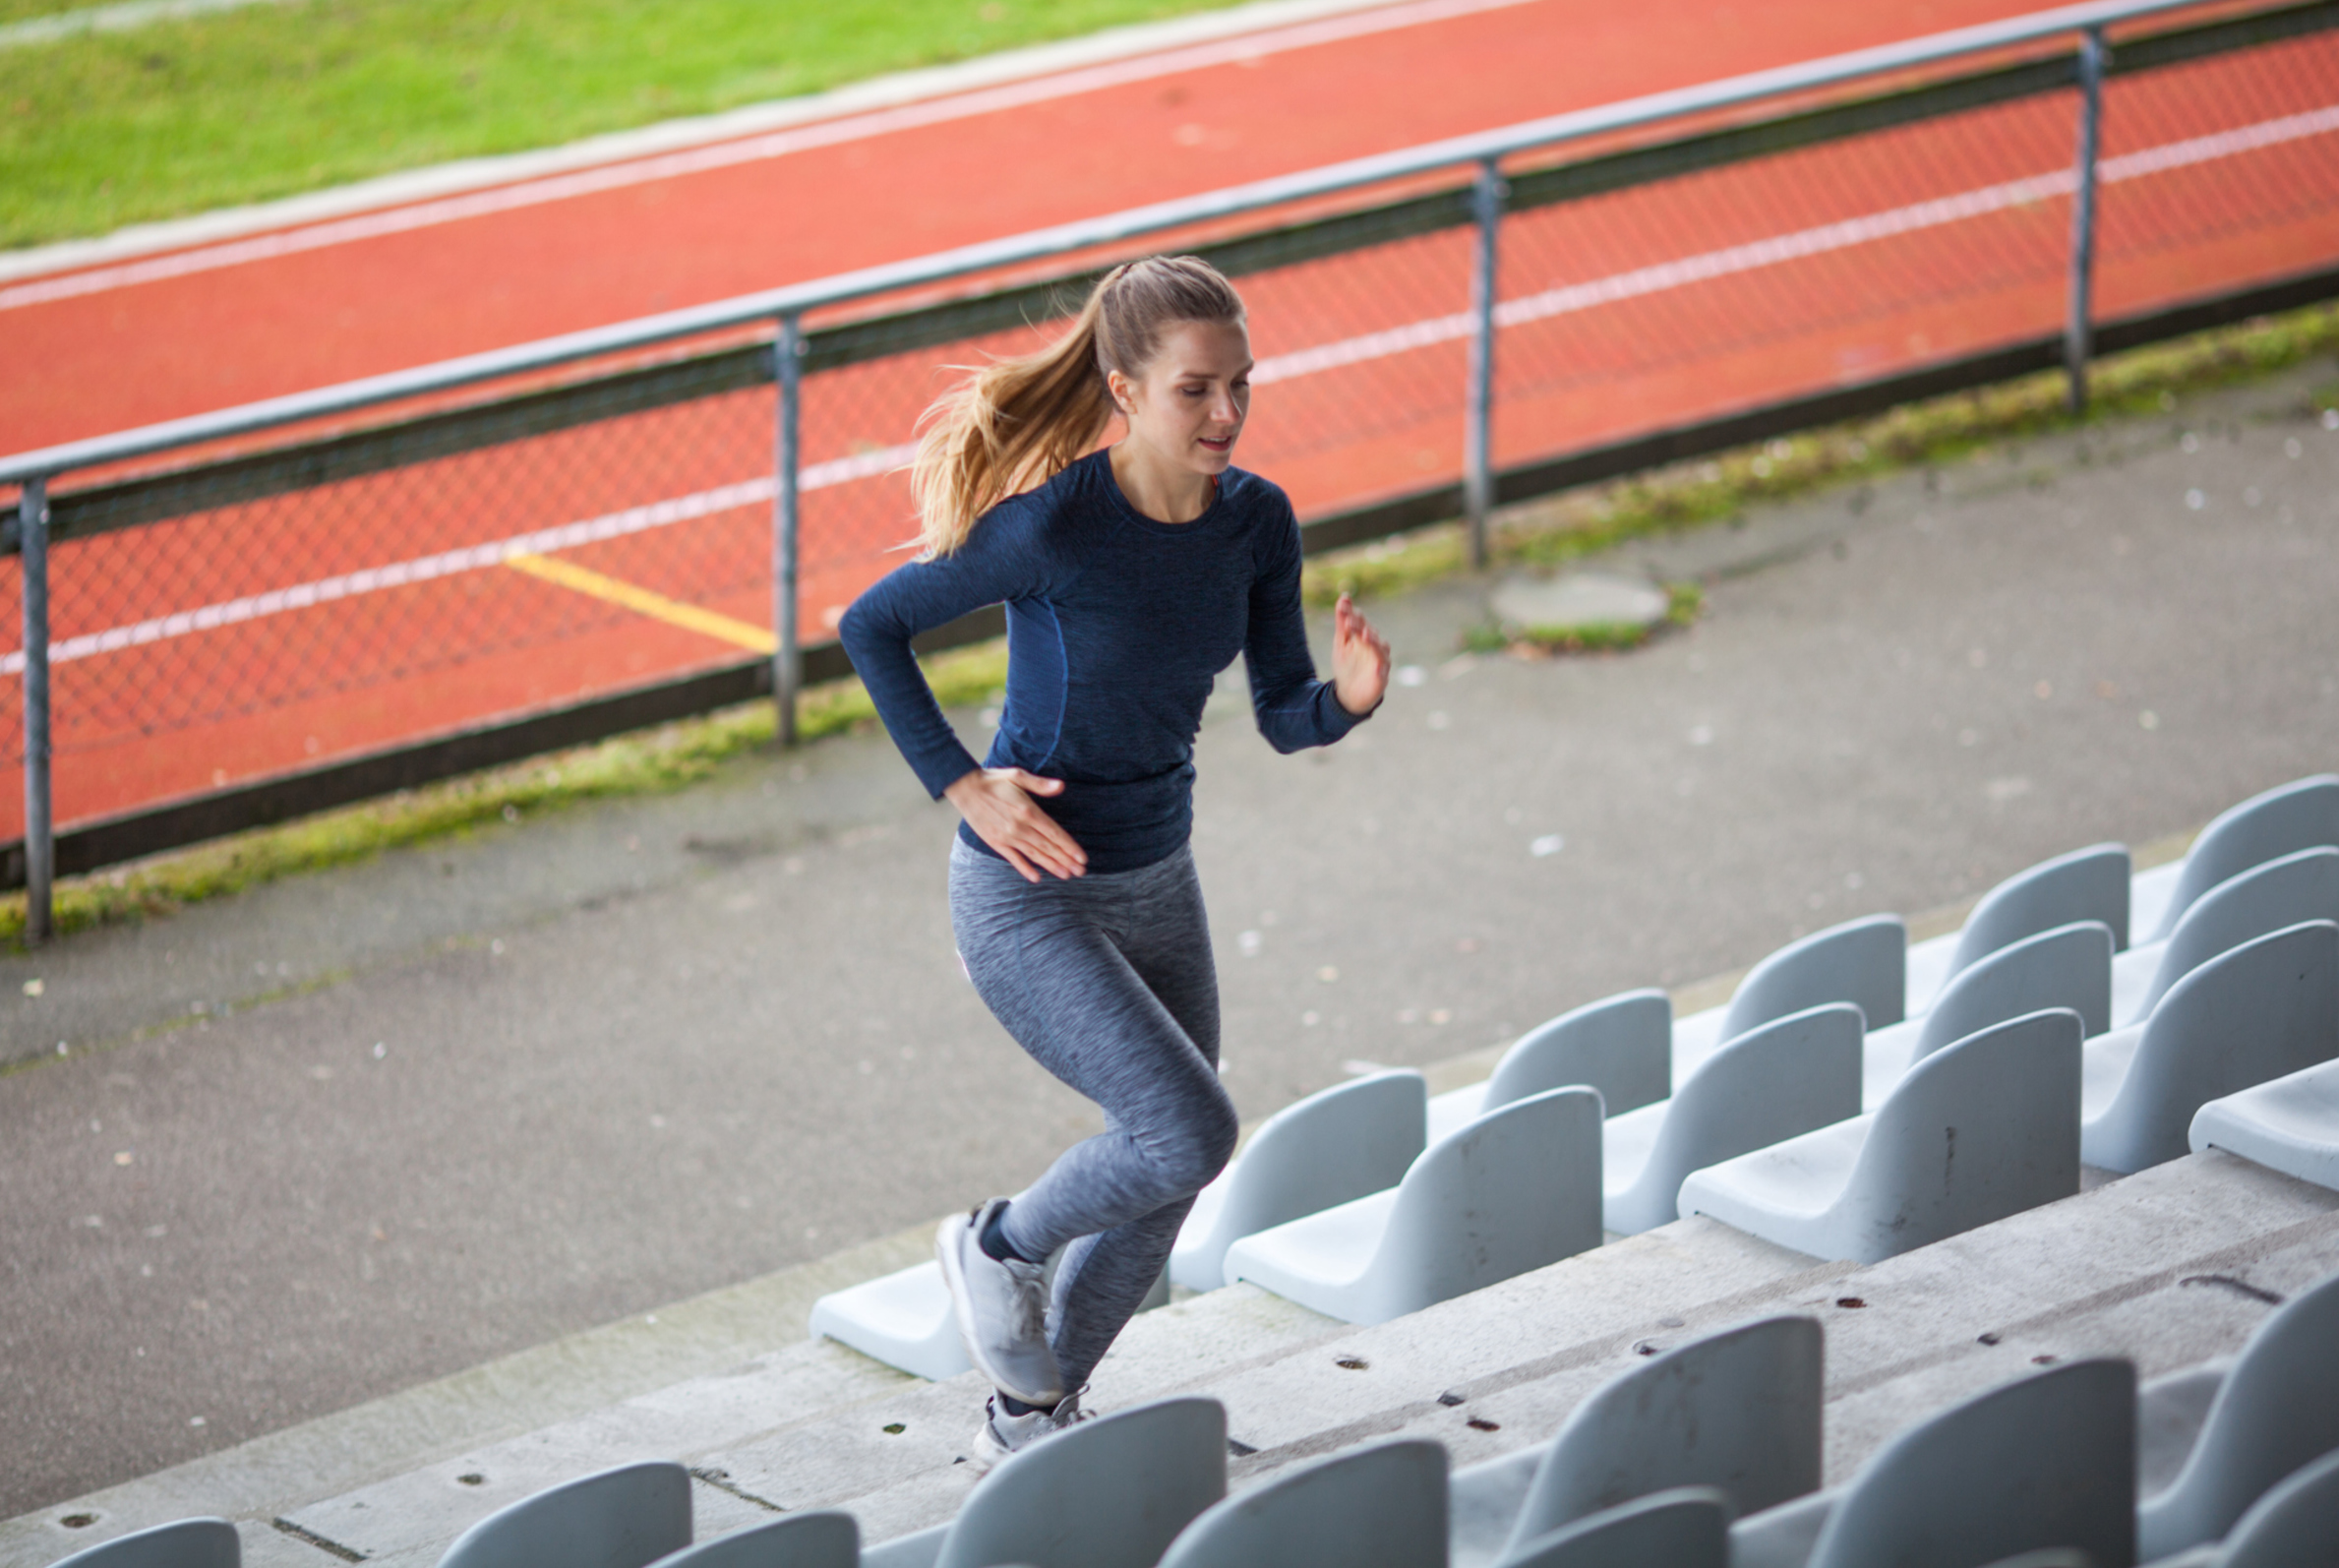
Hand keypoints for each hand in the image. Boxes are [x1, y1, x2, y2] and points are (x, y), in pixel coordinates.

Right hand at [944, 767, 1087, 882]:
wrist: (965, 789)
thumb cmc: (994, 780)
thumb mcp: (1017, 775)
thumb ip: (1040, 784)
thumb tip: (1060, 786)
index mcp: (1028, 811)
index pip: (1054, 833)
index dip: (1069, 846)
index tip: (1082, 857)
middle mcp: (1019, 827)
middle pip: (1047, 847)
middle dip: (1066, 860)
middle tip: (1081, 871)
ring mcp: (1007, 837)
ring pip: (1034, 855)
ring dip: (1051, 866)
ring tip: (1066, 875)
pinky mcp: (996, 843)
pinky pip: (1014, 859)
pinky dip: (1025, 869)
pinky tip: (1036, 878)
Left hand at [1331, 593, 1391, 716]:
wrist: (1349, 694)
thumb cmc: (1347, 664)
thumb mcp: (1341, 642)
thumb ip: (1343, 621)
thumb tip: (1343, 597)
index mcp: (1364, 635)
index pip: (1359, 621)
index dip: (1351, 614)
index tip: (1343, 604)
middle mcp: (1375, 645)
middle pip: (1369, 633)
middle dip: (1360, 626)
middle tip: (1350, 621)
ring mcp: (1380, 661)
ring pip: (1379, 650)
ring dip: (1373, 643)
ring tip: (1365, 636)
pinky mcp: (1382, 678)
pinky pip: (1383, 673)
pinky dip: (1380, 670)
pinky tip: (1377, 668)